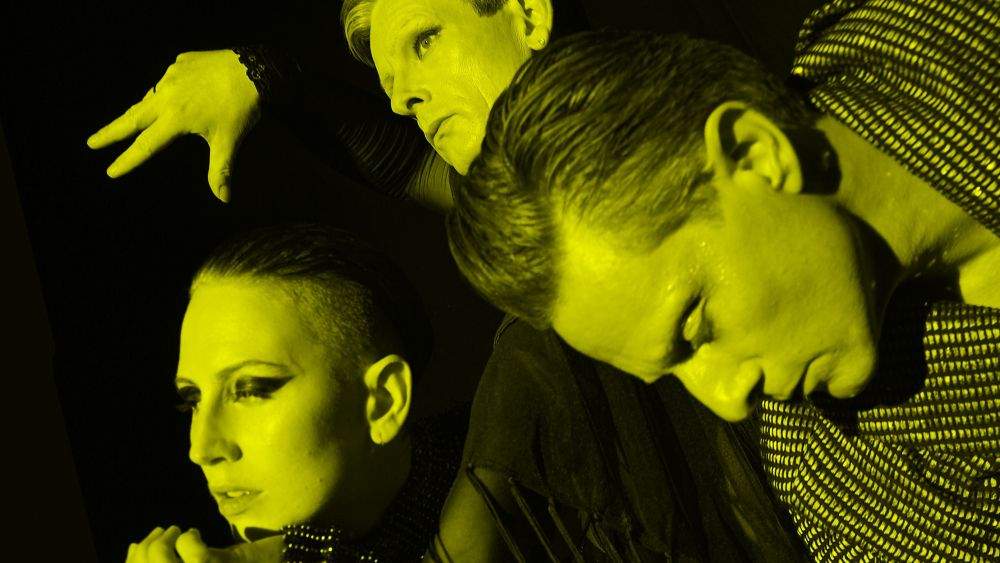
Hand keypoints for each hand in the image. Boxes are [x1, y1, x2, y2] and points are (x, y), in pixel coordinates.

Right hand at [88, 49, 260, 201]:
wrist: (253, 68)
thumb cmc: (241, 108)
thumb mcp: (230, 141)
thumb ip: (221, 170)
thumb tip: (224, 199)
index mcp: (176, 119)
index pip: (146, 146)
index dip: (128, 160)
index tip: (111, 171)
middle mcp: (167, 96)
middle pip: (132, 118)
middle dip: (110, 132)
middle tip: (91, 143)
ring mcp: (171, 76)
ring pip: (148, 98)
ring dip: (138, 111)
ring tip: (130, 121)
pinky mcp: (180, 63)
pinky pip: (166, 80)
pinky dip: (163, 92)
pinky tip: (170, 96)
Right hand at [126, 526, 284, 562]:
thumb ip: (167, 562)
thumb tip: (133, 546)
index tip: (137, 546)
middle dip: (145, 550)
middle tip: (165, 532)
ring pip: (160, 561)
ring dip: (164, 541)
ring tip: (179, 531)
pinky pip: (192, 551)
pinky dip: (189, 537)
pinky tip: (196, 534)